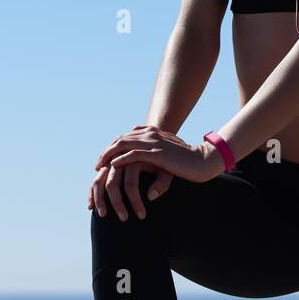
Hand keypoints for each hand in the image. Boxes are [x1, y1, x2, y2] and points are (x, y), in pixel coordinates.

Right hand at [88, 156, 172, 221]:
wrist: (155, 147)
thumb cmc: (164, 162)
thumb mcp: (168, 171)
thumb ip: (162, 183)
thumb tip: (150, 197)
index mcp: (135, 158)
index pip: (131, 183)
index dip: (135, 201)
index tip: (142, 216)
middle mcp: (120, 158)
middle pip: (112, 183)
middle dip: (117, 203)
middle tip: (124, 219)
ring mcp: (110, 161)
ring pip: (99, 180)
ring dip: (99, 199)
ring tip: (103, 215)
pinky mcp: (106, 166)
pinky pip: (95, 179)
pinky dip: (92, 192)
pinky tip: (91, 207)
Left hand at [93, 125, 222, 200]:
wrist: (201, 161)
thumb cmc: (186, 159)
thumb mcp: (168, 151)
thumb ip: (154, 149)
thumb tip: (143, 156)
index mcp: (152, 132)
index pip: (125, 136)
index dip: (112, 146)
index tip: (103, 158)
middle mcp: (150, 134)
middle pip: (120, 139)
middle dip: (106, 151)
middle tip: (97, 164)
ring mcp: (153, 142)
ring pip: (123, 145)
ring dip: (109, 156)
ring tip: (99, 167)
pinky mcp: (156, 154)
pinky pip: (133, 154)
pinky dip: (121, 159)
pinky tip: (112, 166)